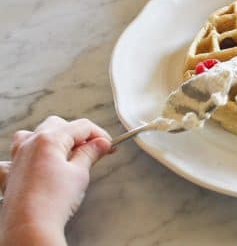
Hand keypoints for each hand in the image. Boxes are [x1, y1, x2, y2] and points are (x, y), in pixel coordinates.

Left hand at [1, 116, 112, 244]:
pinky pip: (14, 157)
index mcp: (49, 139)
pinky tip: (35, 166)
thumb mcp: (80, 173)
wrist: (30, 226)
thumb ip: (90, 154)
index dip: (99, 134)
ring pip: (34, 135)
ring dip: (51, 139)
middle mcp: (30, 143)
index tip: (109, 145)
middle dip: (77, 135)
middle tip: (93, 150)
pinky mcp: (10, 173)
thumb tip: (101, 144)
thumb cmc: (52, 202)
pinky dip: (26, 157)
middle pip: (59, 126)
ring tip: (65, 154)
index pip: (82, 126)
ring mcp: (17, 157)